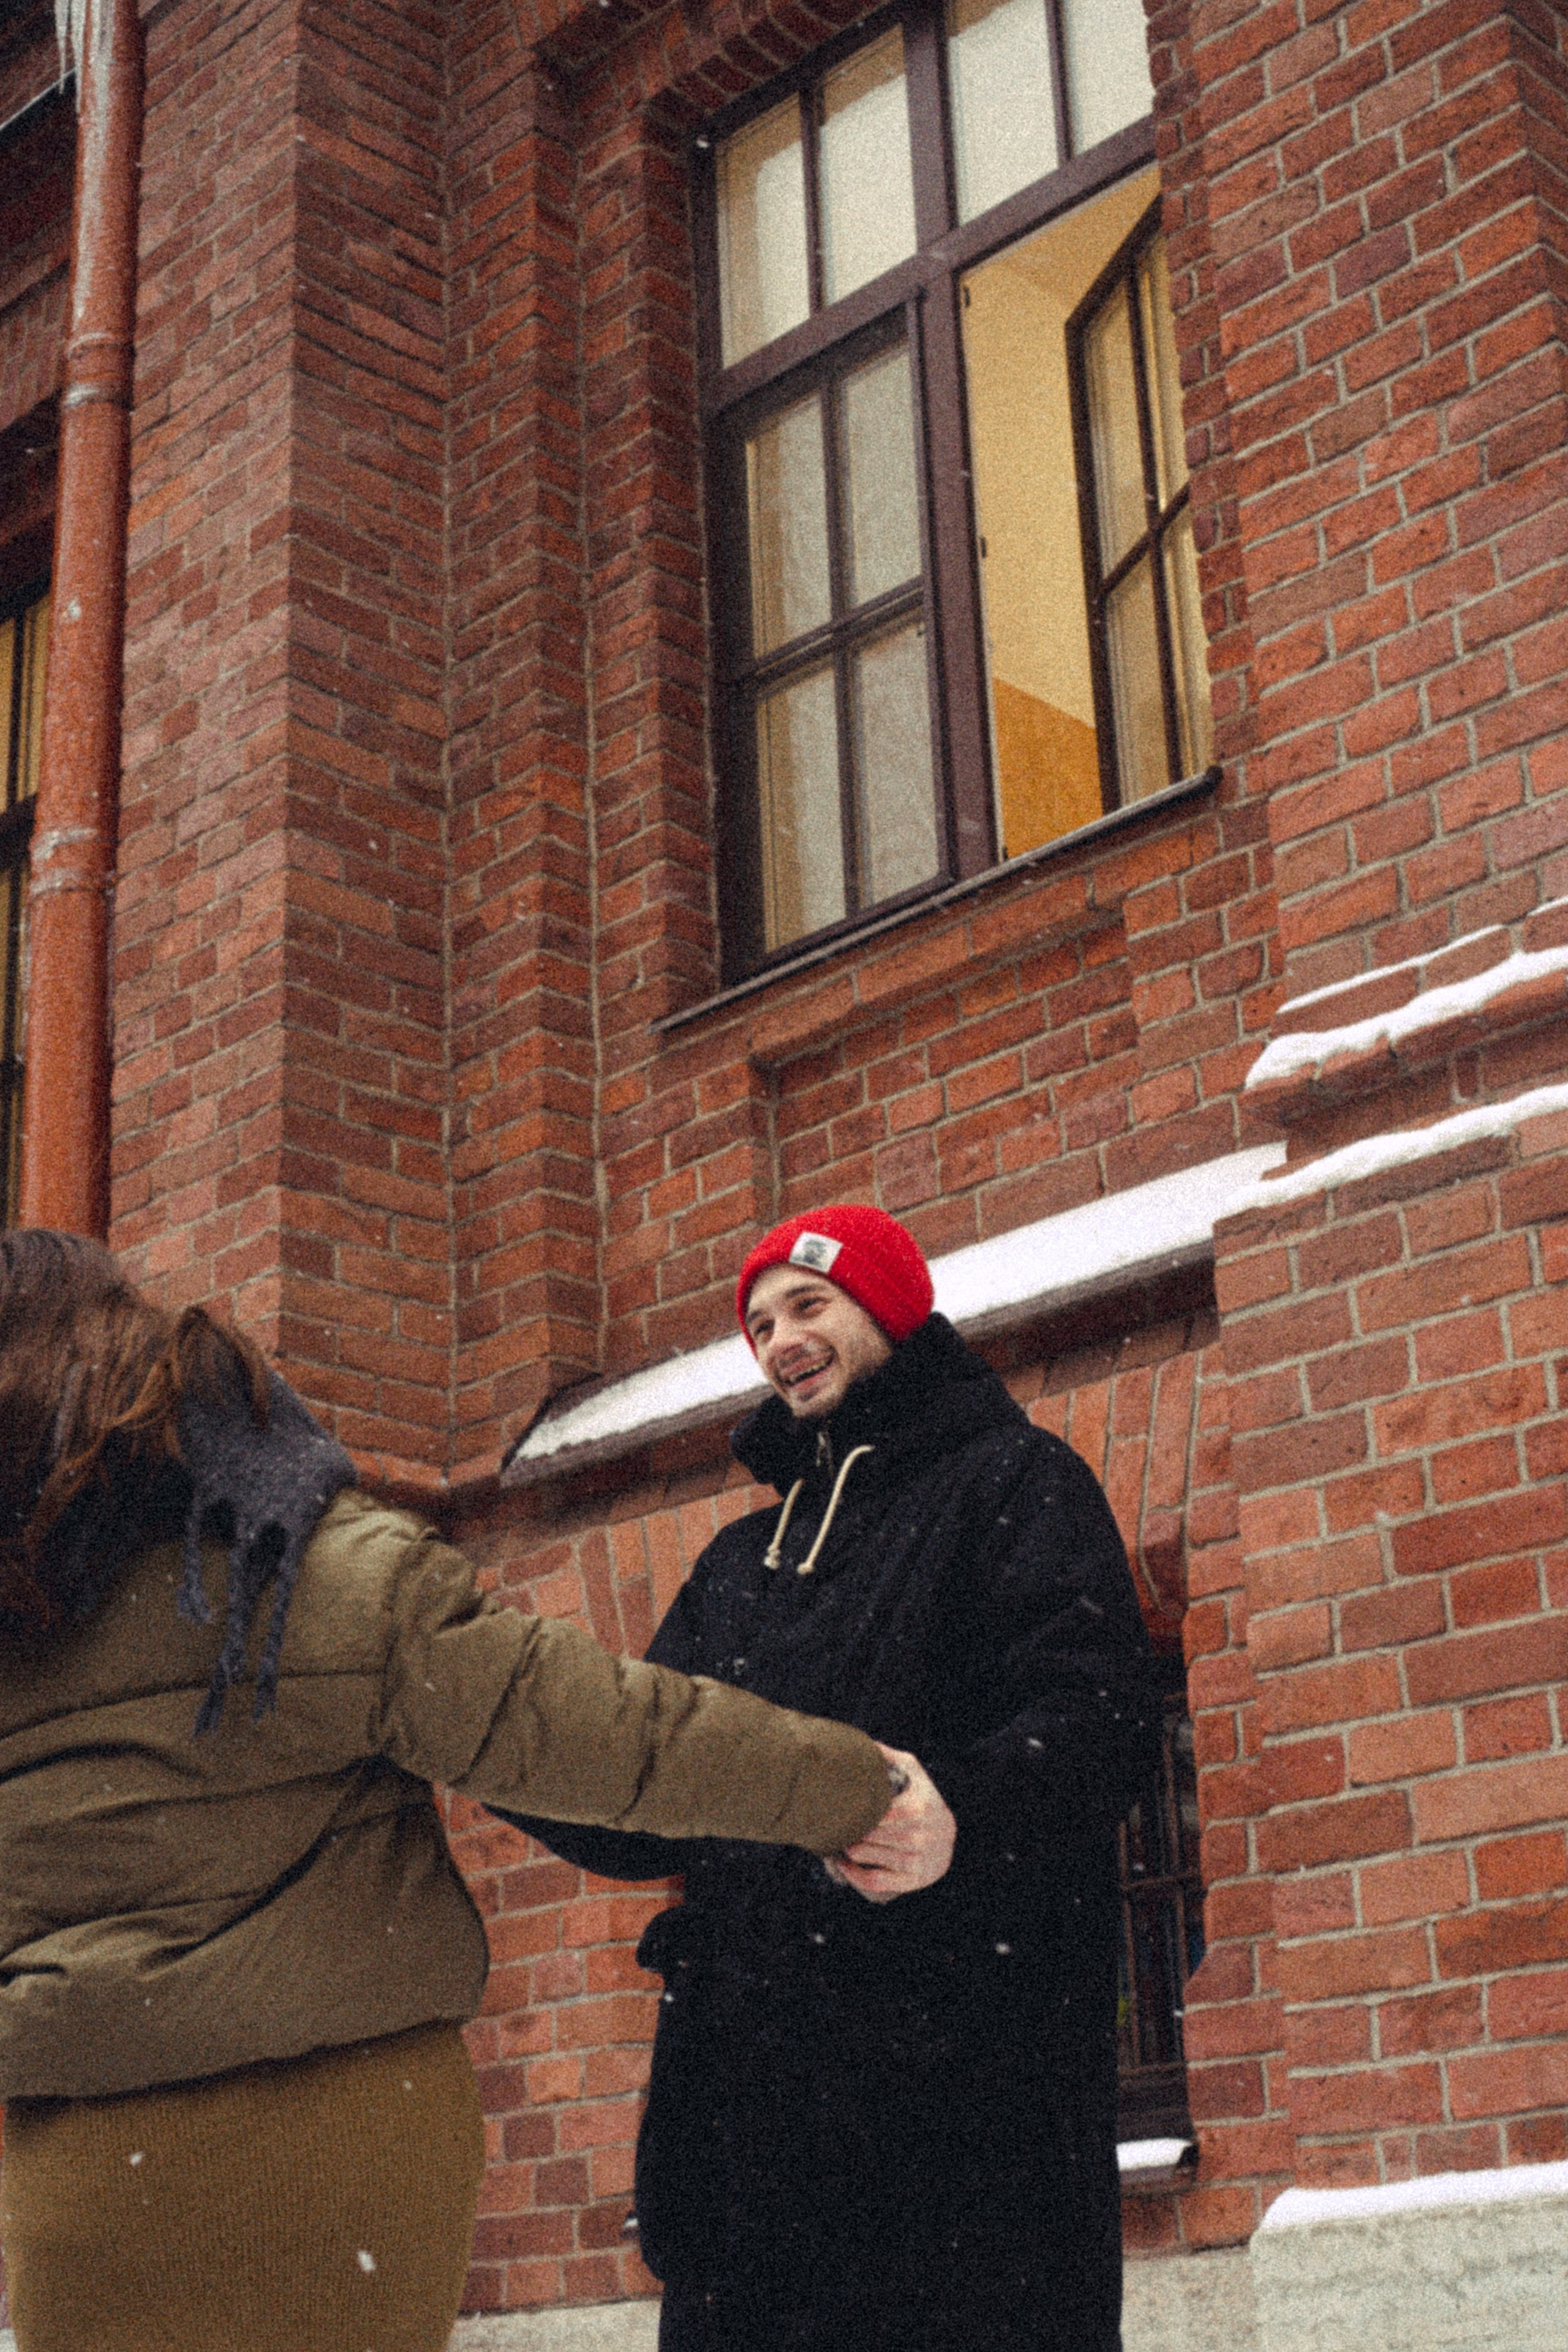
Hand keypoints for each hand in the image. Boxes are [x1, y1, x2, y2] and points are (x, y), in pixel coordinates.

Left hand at [825, 1744, 955, 1903]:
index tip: (836, 1804)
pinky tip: (843, 1865)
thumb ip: (891, 1758)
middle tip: (830, 1822)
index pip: (873, 1810)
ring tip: (834, 1839)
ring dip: (845, 1849)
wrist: (948, 1836)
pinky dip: (853, 1875)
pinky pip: (873, 1881)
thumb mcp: (915, 1774)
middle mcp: (917, 1836)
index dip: (853, 1808)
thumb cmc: (925, 1800)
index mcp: (917, 1808)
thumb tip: (865, 1745)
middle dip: (846, 1828)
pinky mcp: (911, 1880)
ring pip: (864, 1856)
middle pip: (865, 1833)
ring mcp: (914, 1861)